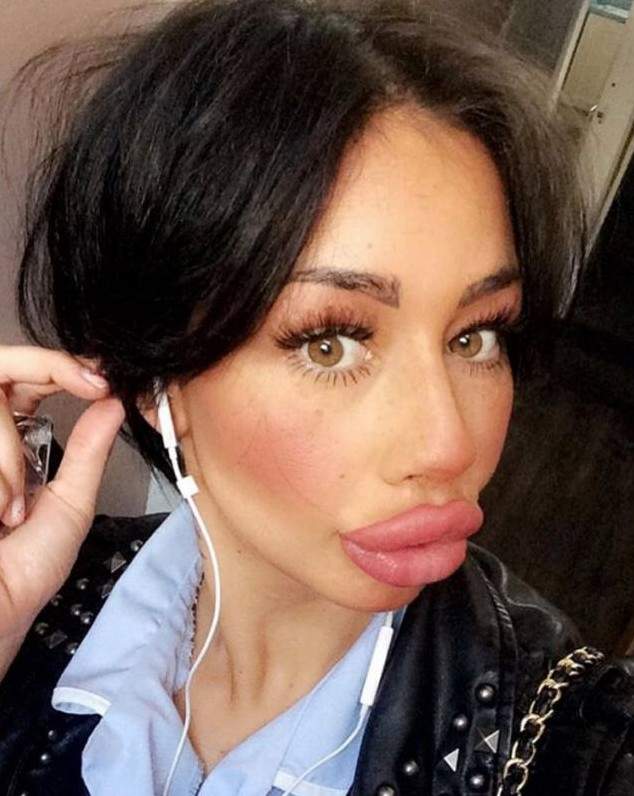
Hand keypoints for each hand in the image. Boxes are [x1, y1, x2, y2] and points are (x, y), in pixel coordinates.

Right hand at [0, 345, 124, 637]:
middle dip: (49, 373)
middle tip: (87, 385)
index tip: (98, 377)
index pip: (26, 378)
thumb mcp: (70, 504)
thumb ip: (88, 451)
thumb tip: (114, 403)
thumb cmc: (27, 568)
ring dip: (5, 460)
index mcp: (11, 444)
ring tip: (7, 508)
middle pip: (3, 370)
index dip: (58, 364)